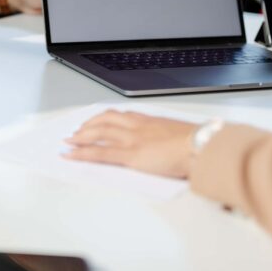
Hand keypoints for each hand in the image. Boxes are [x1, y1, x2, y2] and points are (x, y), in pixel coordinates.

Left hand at [63, 109, 196, 178]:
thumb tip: (168, 143)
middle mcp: (137, 126)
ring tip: (69, 141)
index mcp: (149, 120)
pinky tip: (71, 155)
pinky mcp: (130, 155)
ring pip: (98, 134)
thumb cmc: (197, 142)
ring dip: (80, 137)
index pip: (120, 115)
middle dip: (88, 125)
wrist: (202, 146)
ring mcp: (132, 139)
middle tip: (77, 131)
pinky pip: (100, 153)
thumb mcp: (180, 133)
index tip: (97, 120)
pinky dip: (83, 153)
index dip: (104, 118)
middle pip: (105, 121)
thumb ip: (167, 137)